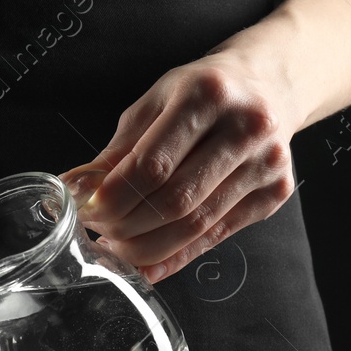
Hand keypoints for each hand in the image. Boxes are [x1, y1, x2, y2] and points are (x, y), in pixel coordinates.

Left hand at [59, 50, 299, 282]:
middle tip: (100, 231)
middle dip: (127, 227)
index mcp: (207, 94)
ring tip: (118, 248)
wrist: (267, 87)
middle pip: (175, 200)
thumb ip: (117, 150)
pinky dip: (175, 257)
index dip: (114, 198)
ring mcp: (267, 164)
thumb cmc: (201, 94)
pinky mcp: (275, 193)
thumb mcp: (154, 104)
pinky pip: (216, 237)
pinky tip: (147, 264)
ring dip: (147, 248)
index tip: (87, 211)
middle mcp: (246, 127)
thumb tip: (75, 190)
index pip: (152, 164)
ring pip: (196, 226)